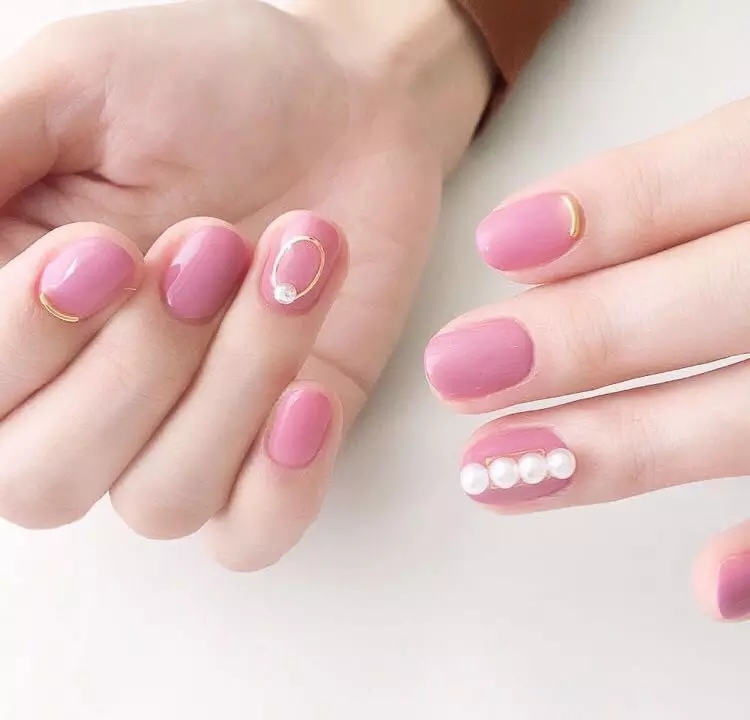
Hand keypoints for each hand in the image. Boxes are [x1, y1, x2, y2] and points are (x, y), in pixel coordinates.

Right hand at [0, 0, 489, 567]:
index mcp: (19, 315)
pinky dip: (278, 487)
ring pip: (161, 499)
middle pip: (46, 481)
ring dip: (232, 385)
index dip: (26, 343)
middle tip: (212, 245)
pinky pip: (255, 532)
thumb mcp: (77, 90)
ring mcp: (189, 430)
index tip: (106, 250)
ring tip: (291, 264)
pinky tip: (311, 397)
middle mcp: (89, 394)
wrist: (342, 106)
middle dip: (137, 364)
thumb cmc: (208, 85)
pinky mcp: (279, 446)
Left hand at [425, 98, 749, 620]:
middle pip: (726, 297)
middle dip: (587, 336)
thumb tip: (536, 249)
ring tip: (504, 472)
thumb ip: (686, 206)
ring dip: (630, 446)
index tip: (498, 244)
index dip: (620, 205)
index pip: (730, 168)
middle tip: (454, 371)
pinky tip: (708, 585)